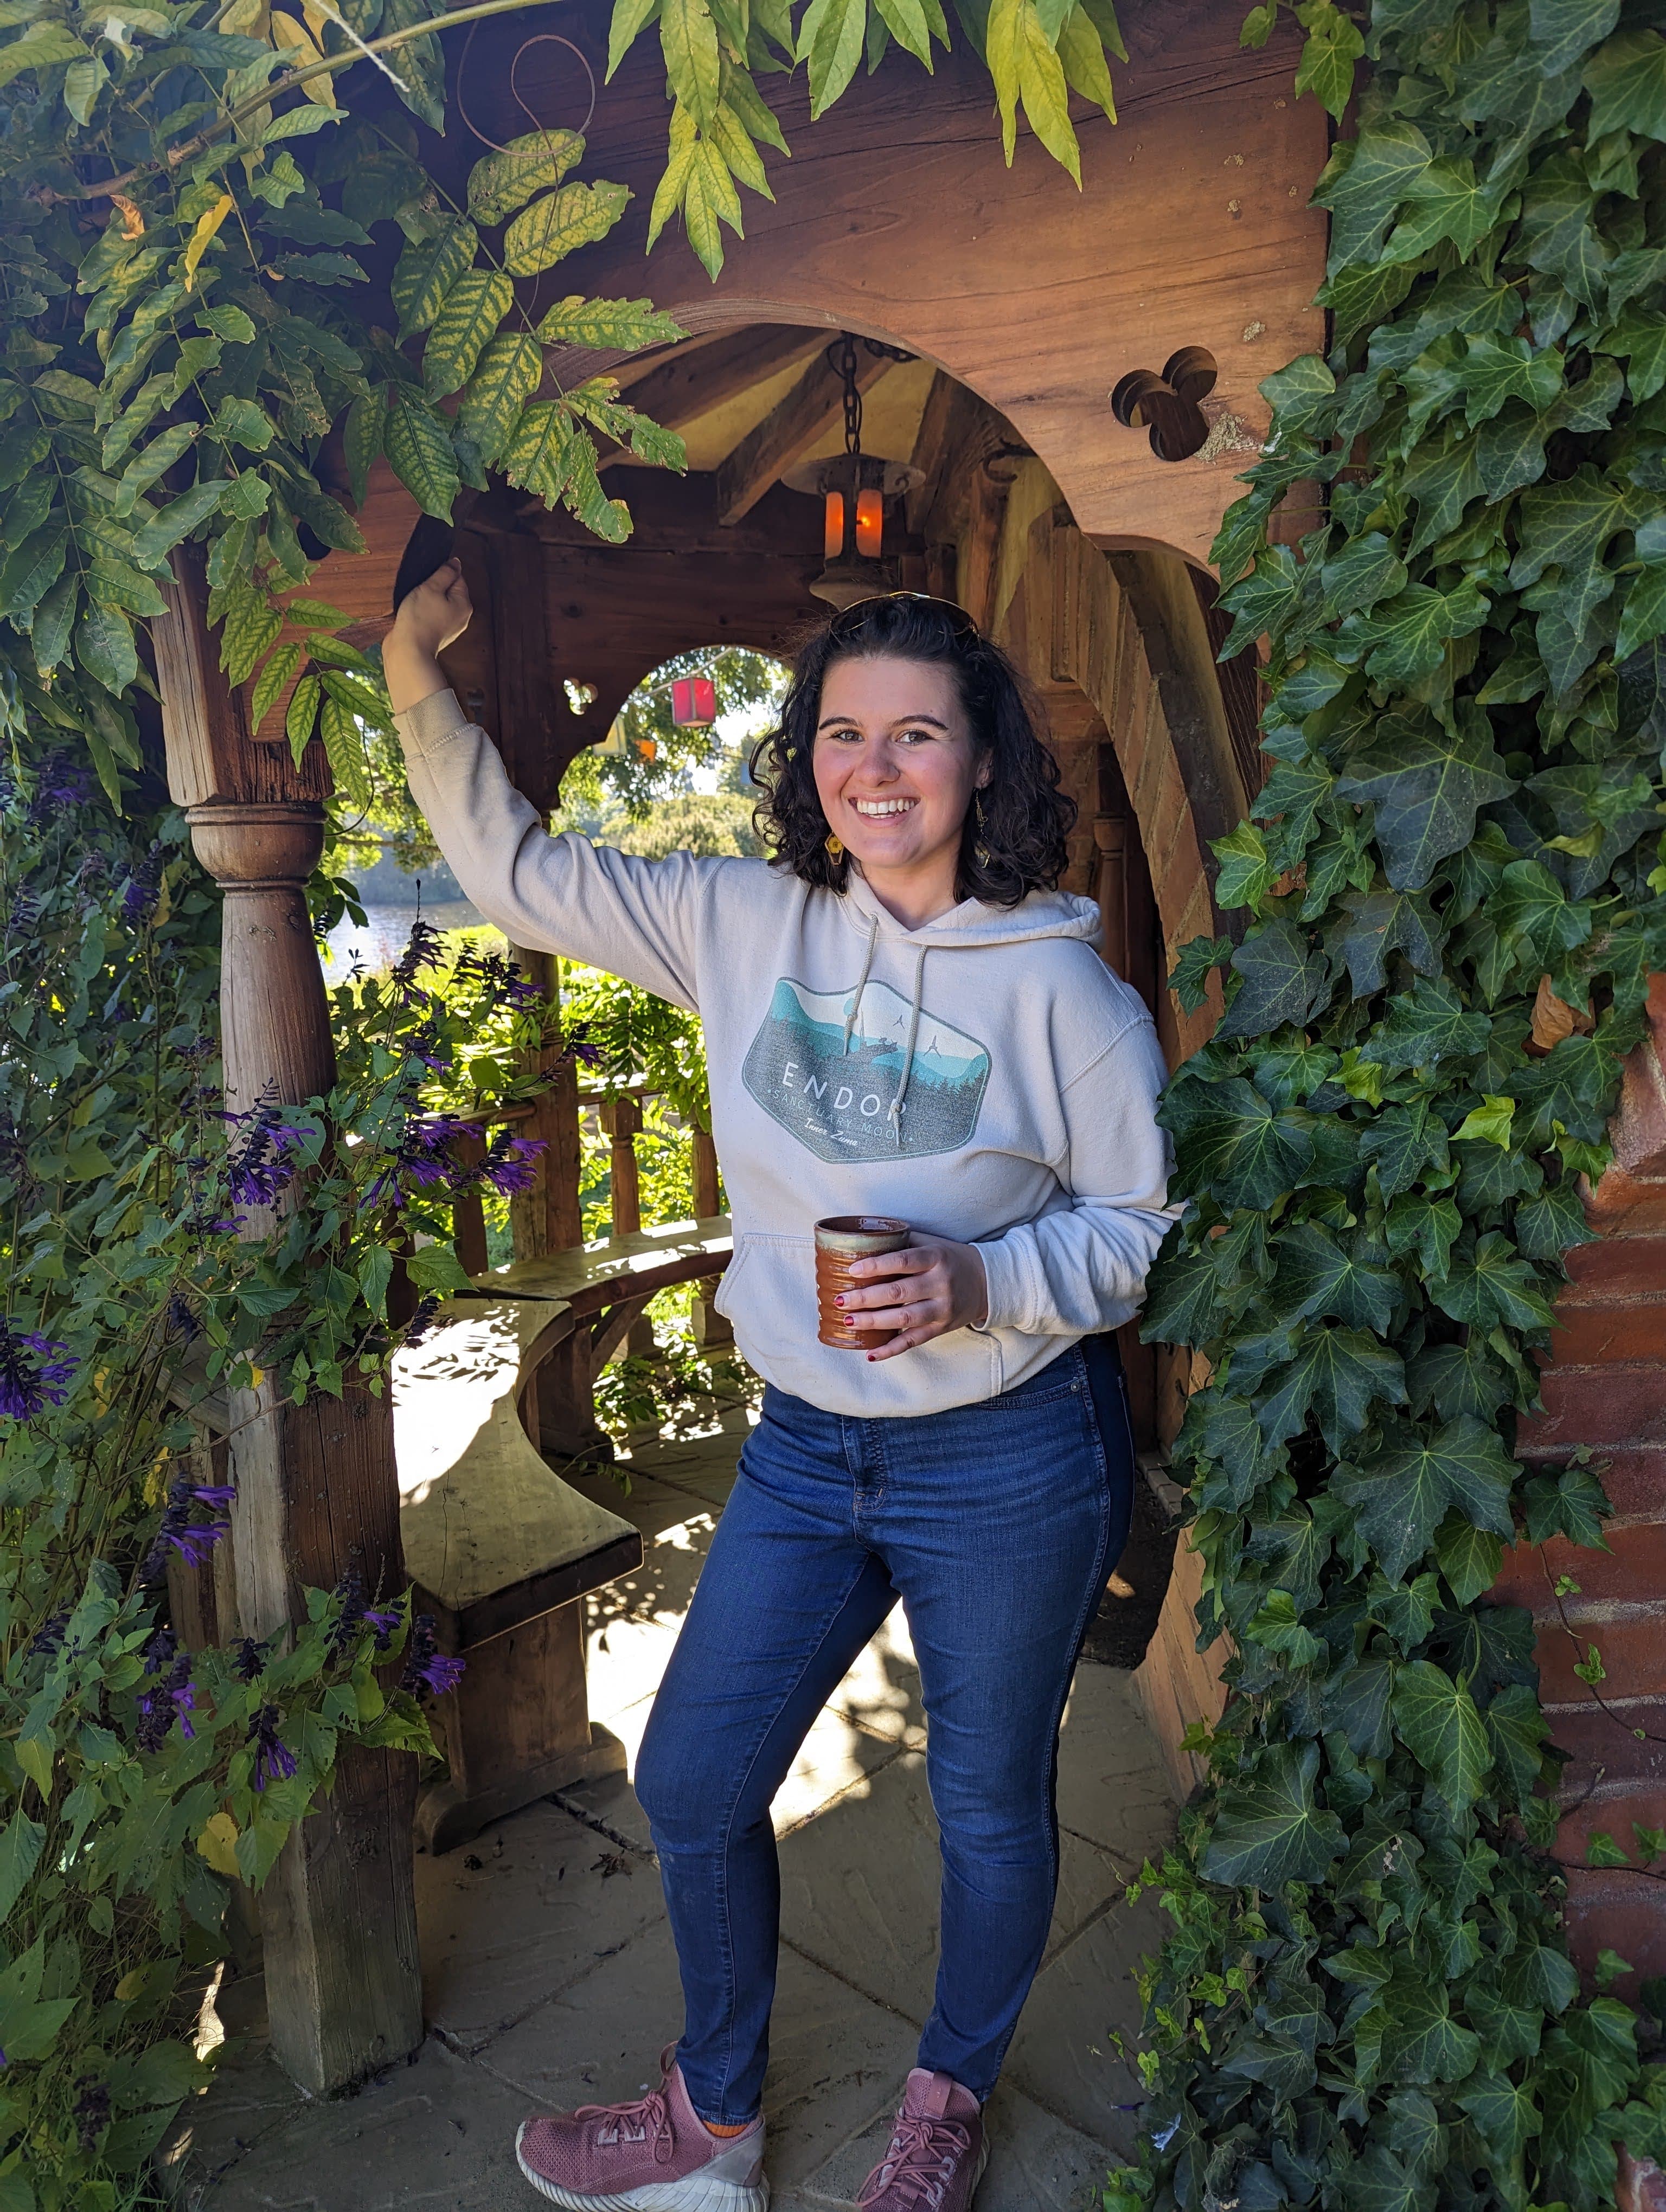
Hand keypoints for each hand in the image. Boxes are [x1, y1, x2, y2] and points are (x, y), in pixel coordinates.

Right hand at [384, 558, 471, 713]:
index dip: (440, 573)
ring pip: (437, 602)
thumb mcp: (431, 587)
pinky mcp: (434, 633)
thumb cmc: (419, 619)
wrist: (408, 651)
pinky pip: (429, 614)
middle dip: (432, 587)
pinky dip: (421, 611)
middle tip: (420, 591)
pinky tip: (412, 614)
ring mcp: (448, 626)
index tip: (428, 579)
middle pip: (448, 590)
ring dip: (425, 599)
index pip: (457, 577)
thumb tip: (455, 562)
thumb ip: (444, 573)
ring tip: (414, 603)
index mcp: (464, 604)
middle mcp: (461, 616)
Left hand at [835, 1235, 988, 1360]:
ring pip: (904, 1319)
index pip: (903, 1261)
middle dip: (866, 1298)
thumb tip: (863, 1239)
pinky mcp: (941, 1328)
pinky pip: (913, 1341)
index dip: (876, 1266)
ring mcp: (942, 1309)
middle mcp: (940, 1284)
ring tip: (848, 1321)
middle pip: (899, 1292)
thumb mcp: (932, 1243)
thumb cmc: (949, 1259)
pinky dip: (891, 1349)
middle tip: (840, 1300)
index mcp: (936, 1258)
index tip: (852, 1270)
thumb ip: (902, 1242)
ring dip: (873, 1322)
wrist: (986, 1282)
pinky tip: (870, 1353)